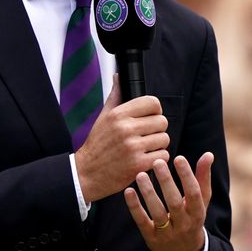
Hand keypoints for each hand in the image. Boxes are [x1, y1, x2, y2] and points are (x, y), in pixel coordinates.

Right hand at [75, 77, 169, 202]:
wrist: (87, 174)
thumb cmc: (97, 146)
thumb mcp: (103, 118)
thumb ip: (115, 97)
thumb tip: (118, 76)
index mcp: (118, 115)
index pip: (153, 103)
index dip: (155, 111)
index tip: (150, 118)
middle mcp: (126, 129)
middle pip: (162, 122)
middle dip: (157, 130)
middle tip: (147, 136)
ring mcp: (133, 147)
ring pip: (164, 139)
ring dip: (158, 145)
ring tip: (145, 149)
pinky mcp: (138, 164)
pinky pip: (162, 156)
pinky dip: (157, 159)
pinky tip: (145, 160)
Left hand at [124, 153, 211, 250]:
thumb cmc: (191, 217)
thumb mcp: (201, 201)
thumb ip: (202, 177)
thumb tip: (208, 154)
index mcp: (197, 213)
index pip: (194, 193)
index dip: (187, 176)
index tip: (178, 158)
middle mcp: (184, 224)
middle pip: (175, 202)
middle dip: (166, 181)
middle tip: (157, 162)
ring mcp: (167, 233)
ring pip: (158, 212)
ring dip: (148, 193)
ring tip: (140, 175)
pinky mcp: (151, 238)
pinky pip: (142, 222)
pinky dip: (134, 207)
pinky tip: (128, 191)